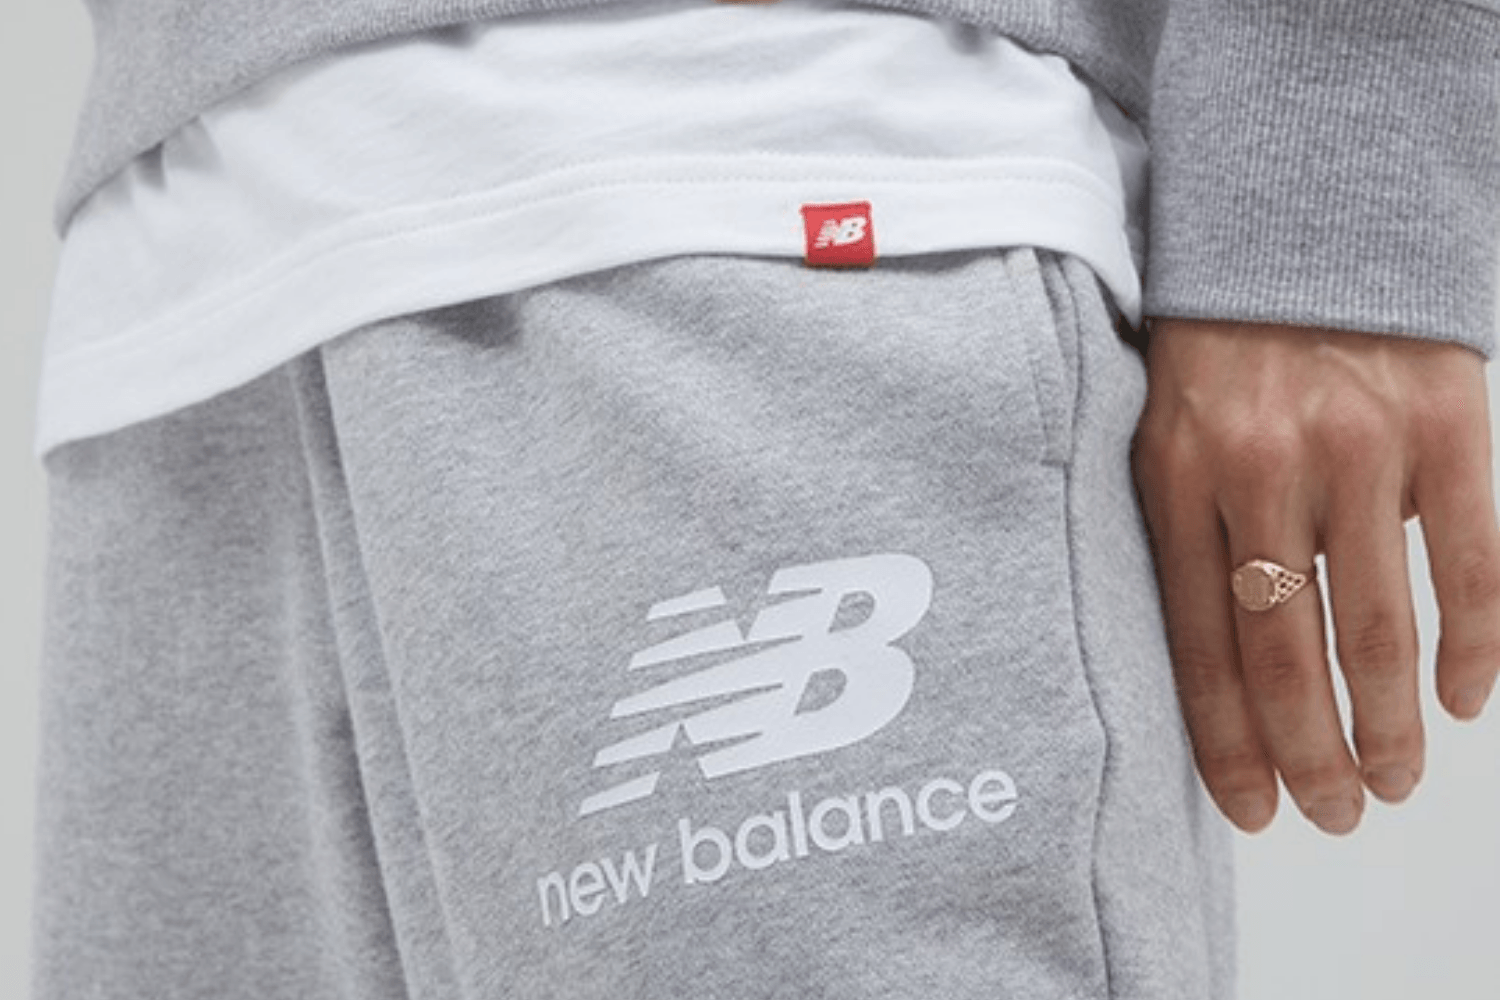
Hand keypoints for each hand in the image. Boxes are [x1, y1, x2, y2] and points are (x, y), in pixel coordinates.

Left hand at [1131, 318, 1499, 835]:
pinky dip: (1473, 645)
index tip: (1251, 809)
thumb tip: (1213, 668)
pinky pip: (1469, 564)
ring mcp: (1360, 445)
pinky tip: (1465, 701)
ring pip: (1376, 627)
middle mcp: (1263, 466)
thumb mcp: (1161, 425)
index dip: (1226, 741)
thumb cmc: (1217, 343)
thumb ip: (1181, 530)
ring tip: (1394, 781)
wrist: (1301, 210)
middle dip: (1312, 755)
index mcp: (1178, 474)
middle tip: (1334, 814)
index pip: (1196, 643)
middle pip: (1287, 654)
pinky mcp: (1445, 423)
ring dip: (1391, 725)